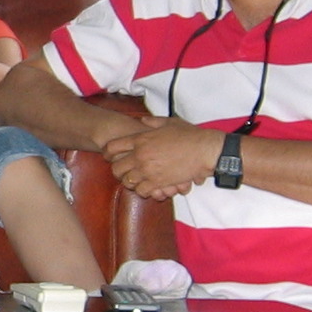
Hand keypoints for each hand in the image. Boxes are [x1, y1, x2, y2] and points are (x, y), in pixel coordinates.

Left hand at [104, 116, 222, 200]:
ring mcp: (148, 171)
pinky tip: (147, 187)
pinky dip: (143, 190)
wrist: (204, 150)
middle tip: (122, 171)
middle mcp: (140, 156)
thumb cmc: (189, 135)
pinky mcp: (159, 183)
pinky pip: (142, 191)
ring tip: (135, 180)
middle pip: (116, 168)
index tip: (108, 156)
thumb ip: (152, 122)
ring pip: (127, 182)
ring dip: (130, 182)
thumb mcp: (169, 122)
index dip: (107, 152)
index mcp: (140, 139)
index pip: (112, 147)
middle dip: (117, 170)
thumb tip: (142, 121)